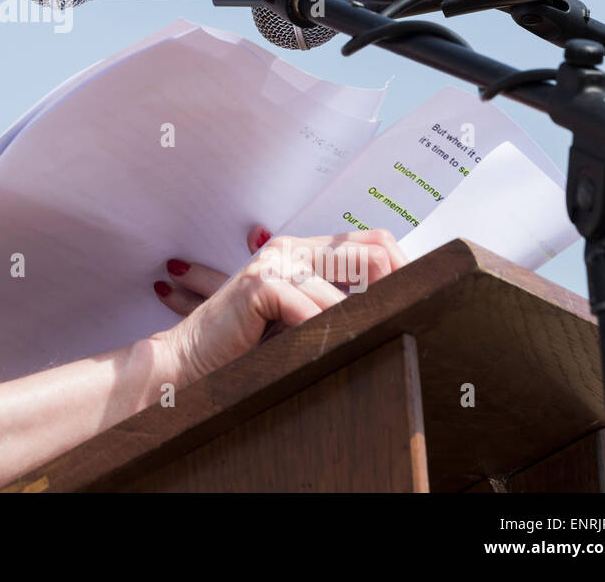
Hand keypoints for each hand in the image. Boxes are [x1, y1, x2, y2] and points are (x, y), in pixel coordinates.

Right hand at [152, 223, 408, 386]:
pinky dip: (320, 332)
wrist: (189, 362)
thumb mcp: (299, 323)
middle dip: (391, 291)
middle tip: (401, 326)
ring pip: (343, 288)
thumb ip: (335, 307)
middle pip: (369, 252)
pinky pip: (309, 307)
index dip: (400, 270)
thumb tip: (400, 312)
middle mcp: (291, 249)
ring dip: (354, 325)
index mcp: (304, 252)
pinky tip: (318, 350)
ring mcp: (274, 263)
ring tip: (362, 347)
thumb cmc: (245, 349)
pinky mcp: (259, 285)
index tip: (414, 307)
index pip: (372, 243)